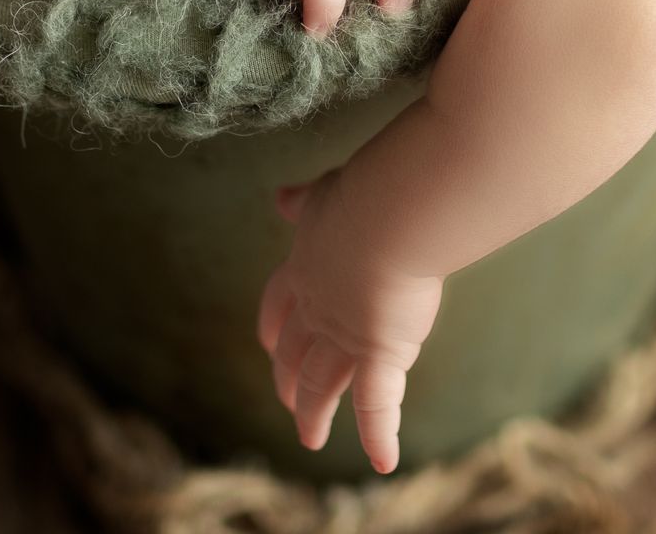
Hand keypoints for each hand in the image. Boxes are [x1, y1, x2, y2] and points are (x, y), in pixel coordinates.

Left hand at [258, 168, 444, 474]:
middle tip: (286, 399)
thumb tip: (281, 197)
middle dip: (288, 377)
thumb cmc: (364, 196)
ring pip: (323, 383)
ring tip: (310, 436)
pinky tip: (383, 461)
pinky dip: (379, 434)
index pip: (279, 305)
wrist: (388, 215)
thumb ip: (305, 203)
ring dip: (314, 411)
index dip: (273, 327)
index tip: (267, 344)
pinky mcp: (379, 354)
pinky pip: (377, 404)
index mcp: (305, 269)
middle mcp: (317, 308)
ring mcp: (344, 335)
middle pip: (294, 351)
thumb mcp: (326, 194)